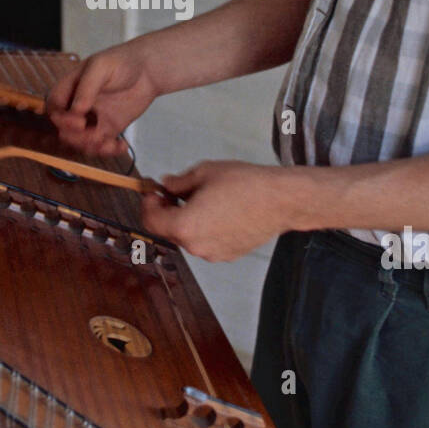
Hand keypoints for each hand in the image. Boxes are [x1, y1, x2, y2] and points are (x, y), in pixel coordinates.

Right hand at [46, 42, 158, 156]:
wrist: (149, 69)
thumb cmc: (122, 61)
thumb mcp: (101, 67)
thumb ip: (87, 87)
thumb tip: (76, 109)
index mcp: (70, 88)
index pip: (54, 109)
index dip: (62, 119)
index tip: (80, 121)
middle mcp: (78, 105)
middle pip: (64, 130)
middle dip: (77, 137)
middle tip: (96, 135)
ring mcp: (93, 118)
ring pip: (80, 142)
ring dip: (91, 147)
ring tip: (108, 142)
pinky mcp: (108, 128)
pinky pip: (101, 146)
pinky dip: (109, 151)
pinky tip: (121, 145)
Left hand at [141, 160, 301, 260]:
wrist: (280, 200)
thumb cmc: (244, 184)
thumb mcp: (204, 173)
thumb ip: (178, 182)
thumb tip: (166, 185)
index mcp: (184, 226)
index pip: (150, 220)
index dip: (148, 203)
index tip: (153, 191)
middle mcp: (195, 246)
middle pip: (169, 229)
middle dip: (167, 210)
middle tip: (175, 191)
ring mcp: (213, 253)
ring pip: (189, 236)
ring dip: (187, 219)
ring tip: (203, 198)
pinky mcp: (228, 254)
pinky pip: (206, 241)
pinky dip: (205, 228)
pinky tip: (218, 210)